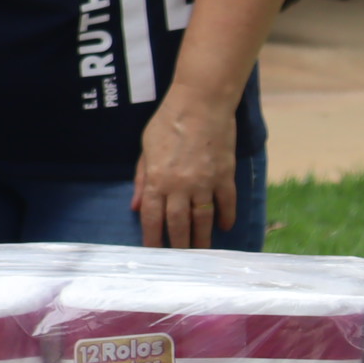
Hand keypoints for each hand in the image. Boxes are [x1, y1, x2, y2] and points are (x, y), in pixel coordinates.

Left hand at [132, 93, 239, 247]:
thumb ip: (142, 179)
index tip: (154, 252)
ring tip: (202, 252)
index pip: (153, 217)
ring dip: (202, 238)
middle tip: (180, 258)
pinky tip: (224, 227)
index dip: (153, 238)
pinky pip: (227, 203)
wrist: (200, 104)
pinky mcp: (225, 176)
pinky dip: (226, 217)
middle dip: (179, 244)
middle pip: (179, 223)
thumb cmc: (167, 123)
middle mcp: (180, 186)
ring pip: (203, 219)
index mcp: (157, 179)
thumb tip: (136, 206)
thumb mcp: (145, 149)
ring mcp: (205, 183)